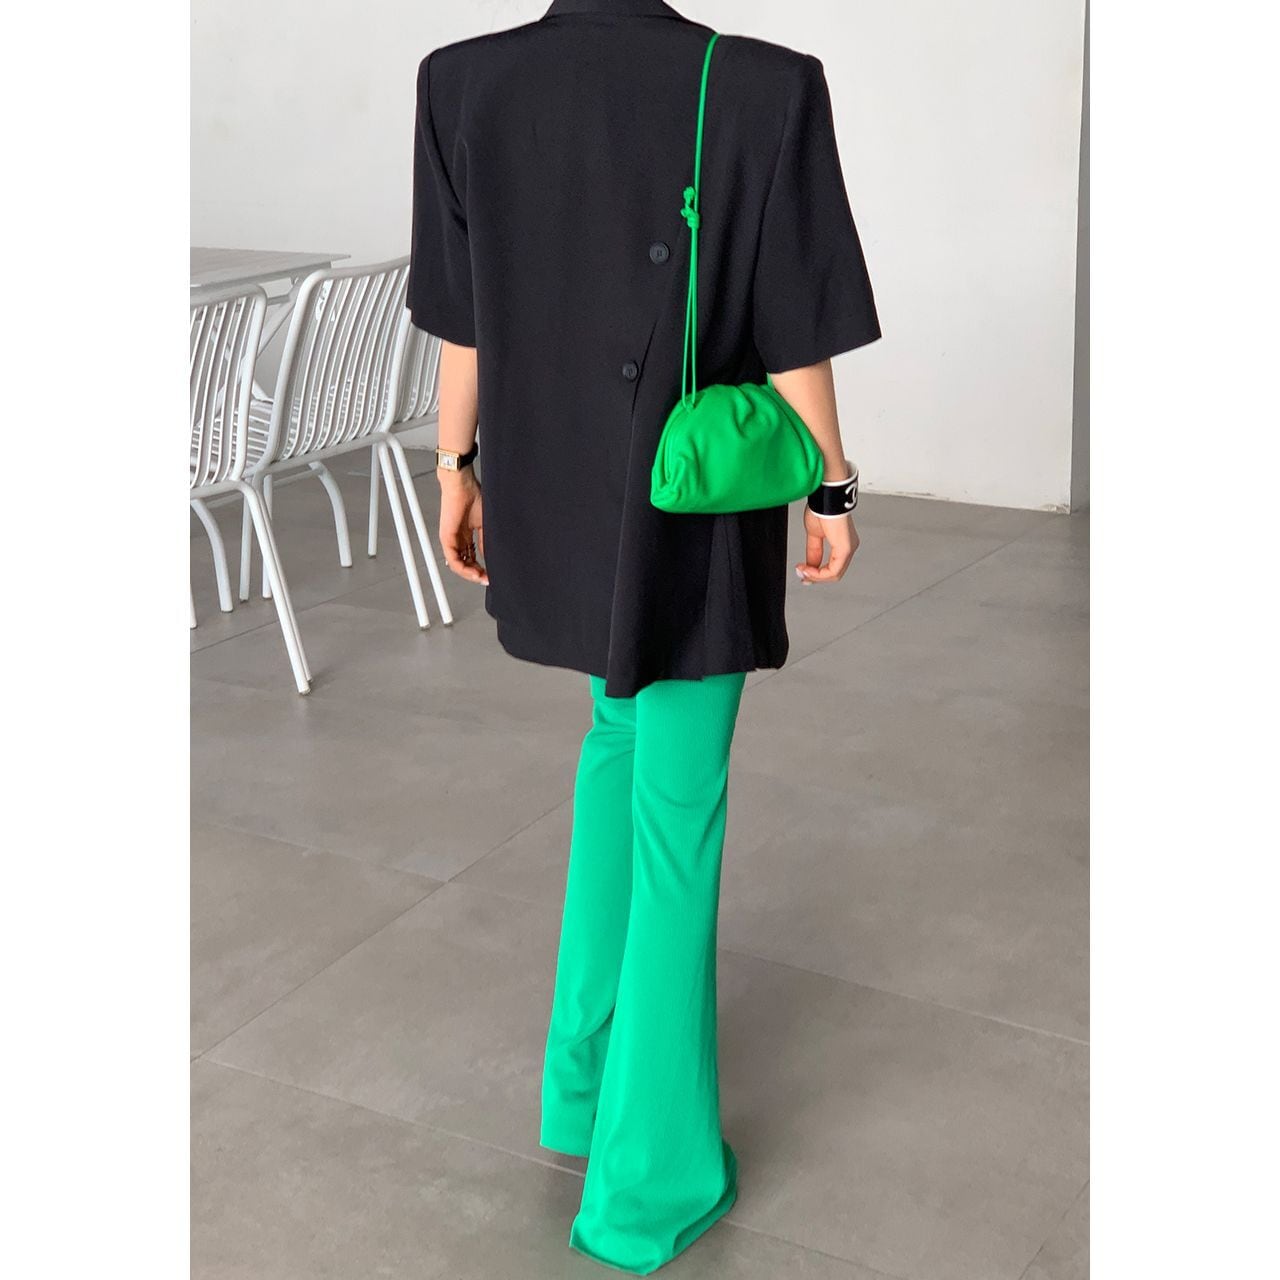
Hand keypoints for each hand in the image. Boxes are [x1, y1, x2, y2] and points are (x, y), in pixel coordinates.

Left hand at [438, 470, 487, 584]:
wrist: (463, 485)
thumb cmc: (473, 497)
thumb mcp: (484, 524)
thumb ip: (484, 542)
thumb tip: (488, 556)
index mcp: (466, 536)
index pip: (471, 558)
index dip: (481, 568)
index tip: (490, 574)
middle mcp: (457, 539)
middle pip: (465, 564)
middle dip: (476, 573)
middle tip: (487, 579)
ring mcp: (451, 540)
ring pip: (458, 565)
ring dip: (470, 574)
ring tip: (481, 578)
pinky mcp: (446, 538)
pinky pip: (453, 560)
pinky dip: (463, 569)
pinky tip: (474, 573)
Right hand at [796, 508, 858, 583]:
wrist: (825, 498)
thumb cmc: (822, 509)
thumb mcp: (814, 535)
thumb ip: (813, 552)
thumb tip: (808, 565)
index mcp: (843, 543)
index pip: (832, 566)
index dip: (816, 573)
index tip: (802, 571)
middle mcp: (849, 547)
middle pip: (834, 573)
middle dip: (815, 577)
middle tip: (801, 575)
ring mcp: (849, 549)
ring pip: (834, 574)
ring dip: (815, 576)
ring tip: (803, 572)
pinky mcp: (845, 549)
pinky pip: (834, 570)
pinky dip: (819, 574)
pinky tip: (808, 570)